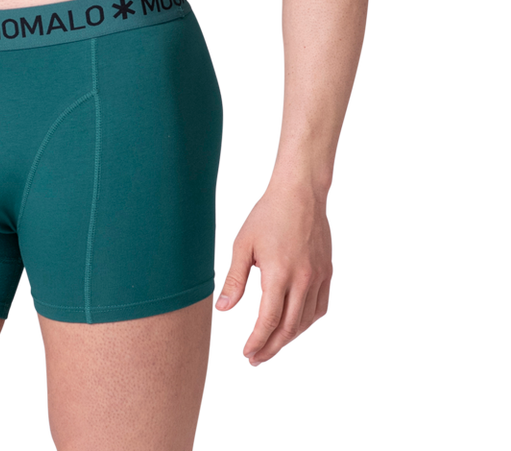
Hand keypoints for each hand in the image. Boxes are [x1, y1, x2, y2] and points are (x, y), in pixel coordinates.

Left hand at [214, 182, 333, 367]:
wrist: (301, 192)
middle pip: (287, 327)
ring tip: (271, 346)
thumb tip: (224, 311)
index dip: (257, 342)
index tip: (246, 354)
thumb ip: (235, 280)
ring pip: (305, 321)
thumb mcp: (243, 244)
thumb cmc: (268, 214)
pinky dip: (307, 323)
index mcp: (279, 274)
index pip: (268, 321)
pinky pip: (320, 308)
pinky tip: (295, 327)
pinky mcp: (327, 273)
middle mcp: (303, 280)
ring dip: (288, 338)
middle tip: (255, 360)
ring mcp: (319, 278)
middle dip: (270, 348)